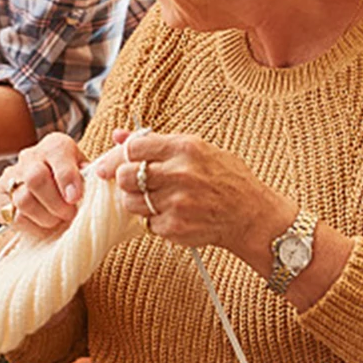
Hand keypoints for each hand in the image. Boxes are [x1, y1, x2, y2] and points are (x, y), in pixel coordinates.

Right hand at [0, 133, 87, 235]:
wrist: (52, 191)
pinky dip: (31, 226)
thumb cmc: (75, 185)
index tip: (75, 198)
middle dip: (55, 203)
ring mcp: (11, 176)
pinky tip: (42, 225)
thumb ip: (91, 176)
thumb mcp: (87, 175)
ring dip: (44, 217)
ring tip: (57, 221)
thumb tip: (94, 179)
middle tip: (69, 214)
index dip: (67, 177)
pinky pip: (12, 216)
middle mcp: (30, 157)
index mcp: (55, 146)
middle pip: (35, 178)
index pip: (57, 153)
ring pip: (23, 200)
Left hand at [94, 129, 295, 260]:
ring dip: (136, 203)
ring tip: (156, 200)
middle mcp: (180, 173)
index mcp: (185, 147)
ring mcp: (177, 202)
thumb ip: (155, 143)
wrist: (250, 215)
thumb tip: (118, 135)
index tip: (112, 165)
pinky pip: (147, 223)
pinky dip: (154, 221)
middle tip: (136, 184)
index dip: (119, 156)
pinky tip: (172, 215)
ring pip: (130, 202)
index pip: (133, 147)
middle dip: (125, 181)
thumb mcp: (196, 150)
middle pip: (124, 176)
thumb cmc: (223, 178)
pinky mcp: (175, 227)